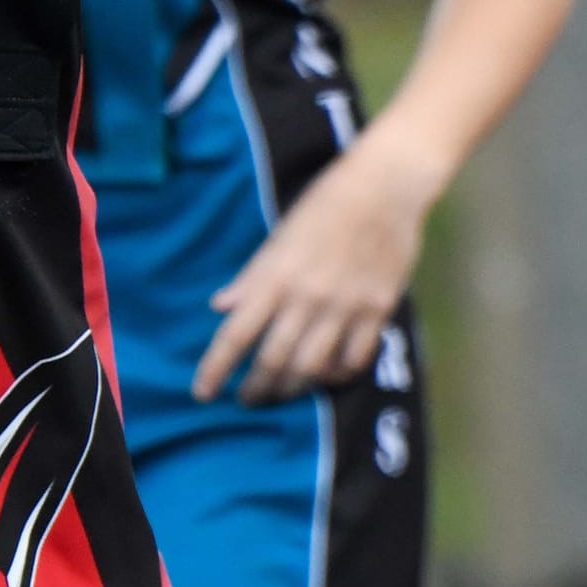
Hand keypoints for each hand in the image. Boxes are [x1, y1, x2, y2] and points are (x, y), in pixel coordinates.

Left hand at [192, 125, 433, 405]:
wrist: (384, 187)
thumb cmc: (325, 204)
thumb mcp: (279, 236)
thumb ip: (252, 276)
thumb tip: (220, 306)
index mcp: (276, 275)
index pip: (236, 333)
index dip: (215, 368)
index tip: (202, 393)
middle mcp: (307, 297)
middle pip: (274, 360)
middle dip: (256, 388)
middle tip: (247, 399)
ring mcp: (345, 307)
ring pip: (312, 368)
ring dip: (292, 388)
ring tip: (283, 392)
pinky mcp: (377, 310)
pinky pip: (354, 359)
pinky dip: (337, 375)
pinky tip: (327, 375)